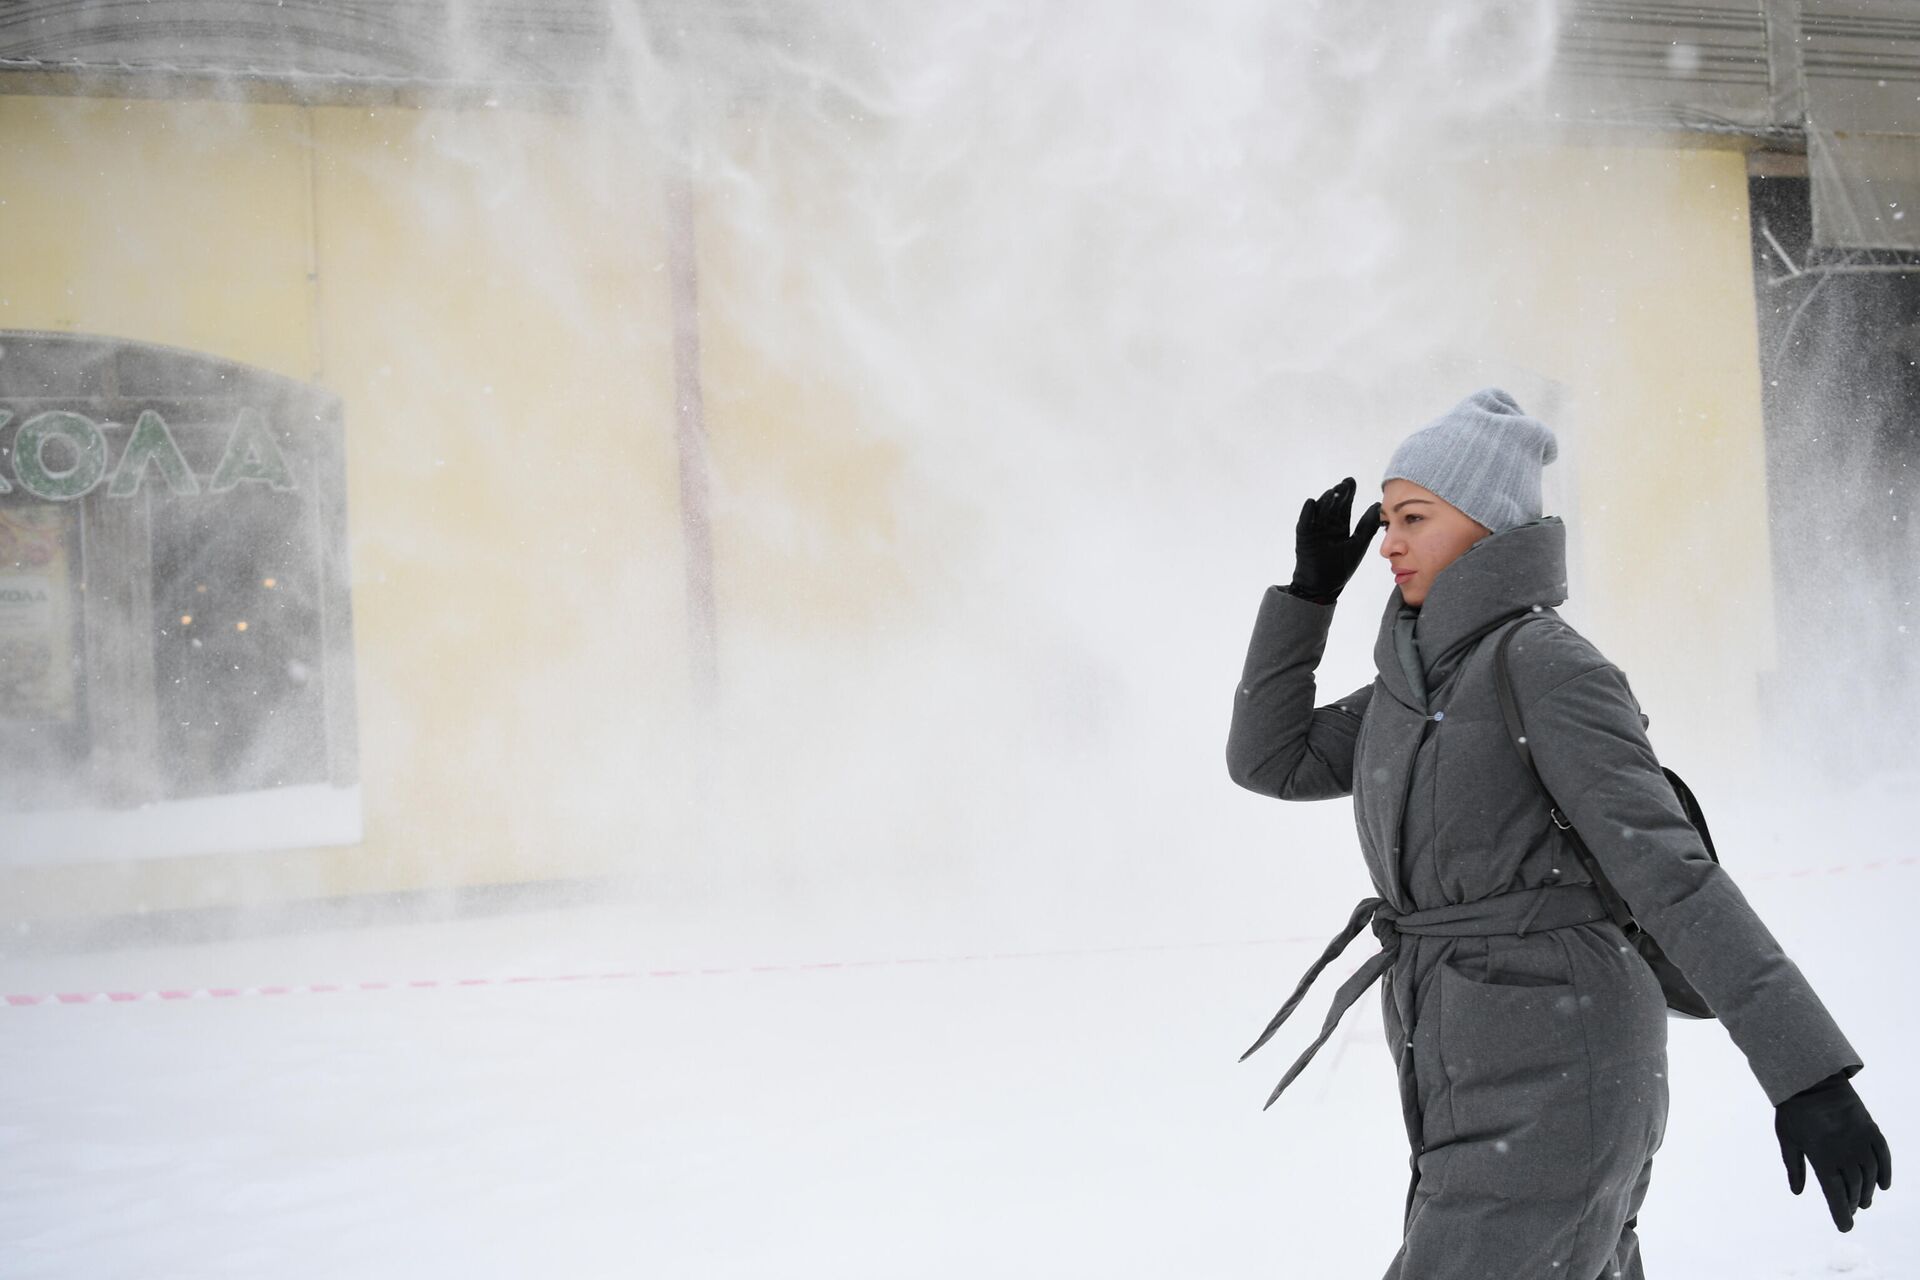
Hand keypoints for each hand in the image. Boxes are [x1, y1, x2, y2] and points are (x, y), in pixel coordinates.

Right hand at [1288, 477, 1382, 603]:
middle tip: (1344, 484)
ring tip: (1332, 492)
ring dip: (1325, 501)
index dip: (1347, 494)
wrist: (1324, 586)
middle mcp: (1326, 526)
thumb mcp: (1358, 544)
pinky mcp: (1304, 538)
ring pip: (1319, 511)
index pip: (1343, 507)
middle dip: (1337, 494)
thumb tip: (1377, 506)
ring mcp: (1314, 531)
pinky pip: (1304, 523)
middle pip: (1332, 506)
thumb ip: (1367, 526)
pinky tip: (1311, 503)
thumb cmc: (1341, 569)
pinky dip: (1307, 513)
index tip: (1351, 482)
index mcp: (1339, 527)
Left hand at [1776, 1072, 1891, 1231]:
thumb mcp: (1787, 1139)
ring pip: (1870, 1175)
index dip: (1840, 1213)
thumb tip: (1798, 1192)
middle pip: (1854, 1186)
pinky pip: (1884, 1155)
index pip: (1835, 1194)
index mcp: (1822, 1157)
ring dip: (1868, 1191)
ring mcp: (1861, 1141)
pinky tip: (1884, 1185)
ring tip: (1863, 1201)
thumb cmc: (1794, 1110)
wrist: (1812, 1079)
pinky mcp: (1871, 1129)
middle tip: (1850, 1211)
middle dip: (1852, 1202)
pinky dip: (1886, 1172)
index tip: (1845, 1227)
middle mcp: (1845, 1152)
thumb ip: (1794, 1166)